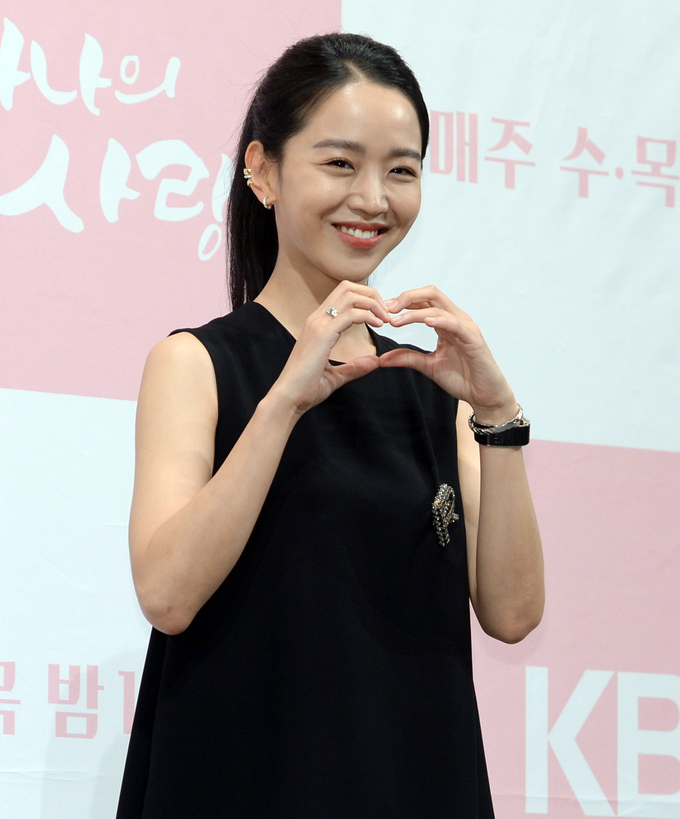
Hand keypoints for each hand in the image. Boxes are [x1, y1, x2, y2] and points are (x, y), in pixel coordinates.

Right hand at [271, 281, 388, 414]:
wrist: (288, 398)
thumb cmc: (305, 388)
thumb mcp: (336, 376)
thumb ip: (354, 367)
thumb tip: (374, 360)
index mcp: (318, 324)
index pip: (343, 295)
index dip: (366, 300)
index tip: (382, 316)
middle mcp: (317, 319)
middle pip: (348, 287)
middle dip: (372, 295)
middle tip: (387, 313)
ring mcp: (318, 324)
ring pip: (350, 294)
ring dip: (372, 302)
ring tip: (385, 318)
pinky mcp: (322, 334)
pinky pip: (351, 314)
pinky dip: (368, 315)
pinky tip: (378, 325)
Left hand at [380, 286, 516, 422]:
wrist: (484, 396)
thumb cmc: (462, 379)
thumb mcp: (428, 367)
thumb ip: (407, 359)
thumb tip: (381, 359)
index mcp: (445, 323)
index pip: (423, 302)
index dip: (402, 302)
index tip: (382, 311)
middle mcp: (456, 319)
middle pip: (431, 294)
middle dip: (407, 297)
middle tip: (387, 308)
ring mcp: (466, 327)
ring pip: (439, 307)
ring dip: (414, 311)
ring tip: (396, 319)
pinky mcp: (474, 339)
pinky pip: (455, 324)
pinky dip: (440, 320)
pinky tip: (426, 321)